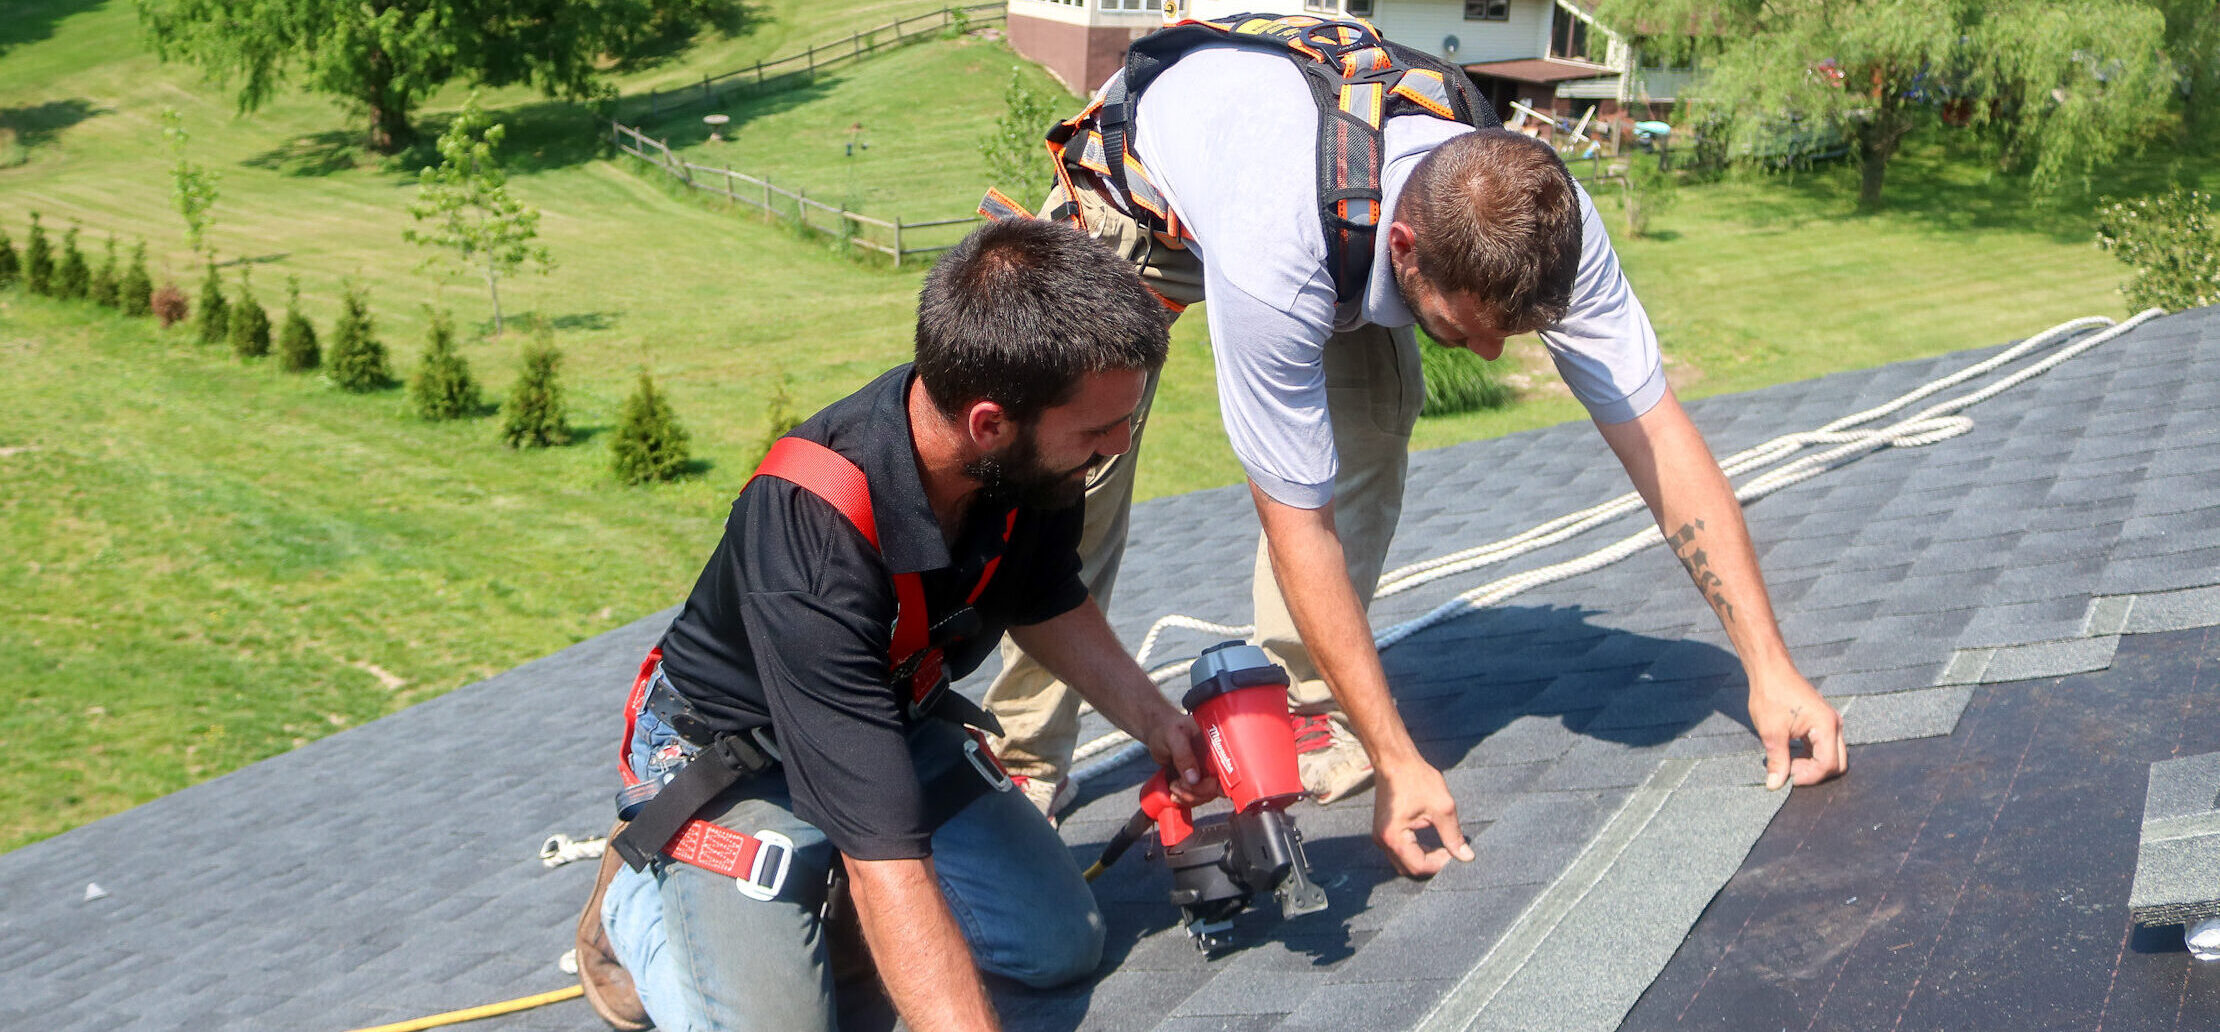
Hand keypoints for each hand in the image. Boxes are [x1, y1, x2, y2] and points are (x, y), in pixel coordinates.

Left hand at [1141, 714, 1218, 806]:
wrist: (1159, 733)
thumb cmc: (1167, 730)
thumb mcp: (1174, 737)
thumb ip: (1183, 755)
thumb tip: (1195, 779)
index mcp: (1219, 744)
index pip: (1230, 767)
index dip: (1223, 782)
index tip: (1210, 789)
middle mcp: (1218, 759)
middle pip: (1220, 785)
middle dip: (1199, 791)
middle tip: (1178, 785)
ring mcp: (1210, 771)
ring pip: (1210, 794)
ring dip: (1191, 797)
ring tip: (1174, 786)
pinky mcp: (1201, 780)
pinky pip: (1201, 796)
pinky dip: (1188, 799)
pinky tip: (1176, 792)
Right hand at [1372, 759, 1474, 876]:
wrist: (1394, 760)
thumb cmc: (1417, 779)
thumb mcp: (1442, 808)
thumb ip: (1453, 836)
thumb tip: (1467, 857)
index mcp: (1394, 838)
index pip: (1420, 867)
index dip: (1441, 864)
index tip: (1456, 854)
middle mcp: (1383, 841)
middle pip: (1410, 870)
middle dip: (1432, 865)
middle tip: (1451, 852)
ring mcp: (1380, 837)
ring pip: (1404, 863)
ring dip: (1424, 860)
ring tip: (1443, 848)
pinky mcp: (1383, 832)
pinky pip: (1400, 852)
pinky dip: (1416, 852)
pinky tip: (1430, 842)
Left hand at [1748, 669, 1845, 789]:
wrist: (1770, 670)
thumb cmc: (1770, 695)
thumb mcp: (1771, 732)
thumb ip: (1777, 761)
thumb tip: (1775, 785)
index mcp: (1826, 726)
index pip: (1829, 765)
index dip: (1809, 777)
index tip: (1788, 777)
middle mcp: (1834, 725)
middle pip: (1837, 763)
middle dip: (1815, 773)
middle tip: (1790, 771)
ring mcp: (1830, 723)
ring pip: (1832, 756)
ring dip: (1813, 765)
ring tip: (1788, 762)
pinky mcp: (1822, 722)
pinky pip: (1824, 747)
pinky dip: (1812, 756)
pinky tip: (1792, 755)